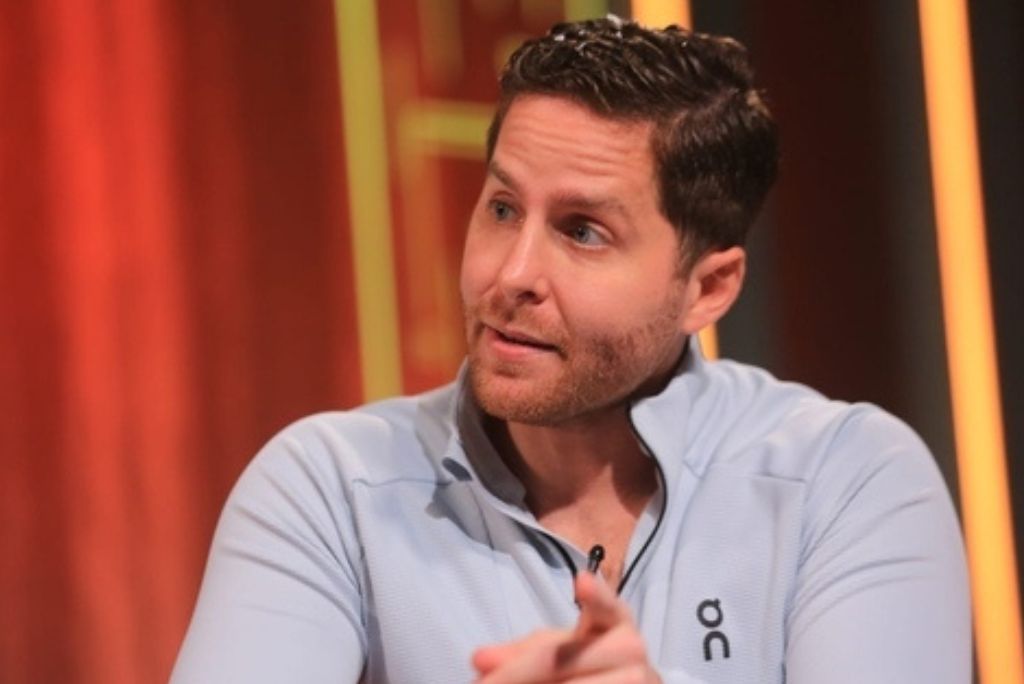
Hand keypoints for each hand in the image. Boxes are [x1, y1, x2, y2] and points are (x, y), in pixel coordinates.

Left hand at [471, 571, 661, 682]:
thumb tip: (478, 659)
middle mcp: (632, 649)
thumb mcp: (557, 649)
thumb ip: (518, 653)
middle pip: (562, 658)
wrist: (623, 683)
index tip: (582, 582)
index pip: (608, 606)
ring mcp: (638, 680)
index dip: (596, 596)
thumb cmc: (585, 664)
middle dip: (515, 673)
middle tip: (479, 683)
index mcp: (616, 621)